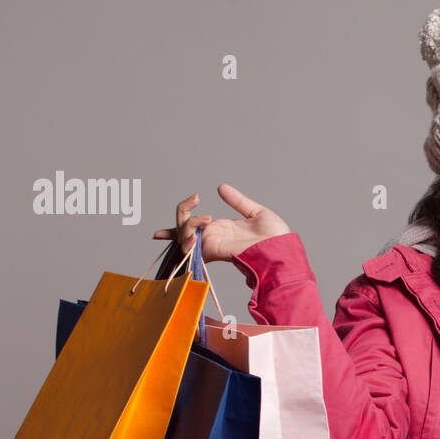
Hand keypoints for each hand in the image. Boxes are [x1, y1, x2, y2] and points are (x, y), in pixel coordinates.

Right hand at [153, 183, 291, 261]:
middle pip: (182, 227)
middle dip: (182, 211)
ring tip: (208, 217)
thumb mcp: (254, 212)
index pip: (191, 229)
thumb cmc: (275, 237)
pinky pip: (191, 245)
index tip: (156, 234)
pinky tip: (196, 233)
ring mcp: (211, 245)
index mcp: (221, 229)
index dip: (172, 231)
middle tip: (194, 199)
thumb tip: (221, 187)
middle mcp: (212, 238)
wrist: (282, 248)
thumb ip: (237, 200)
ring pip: (183, 233)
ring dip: (188, 222)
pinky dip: (187, 238)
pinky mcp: (213, 251)